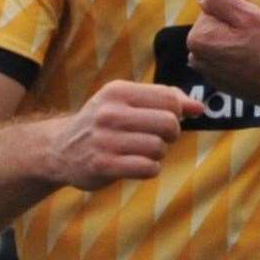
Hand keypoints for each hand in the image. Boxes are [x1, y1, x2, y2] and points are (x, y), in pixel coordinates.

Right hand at [47, 80, 203, 190]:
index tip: (167, 118)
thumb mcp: (128, 100)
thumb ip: (166, 98)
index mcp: (118, 91)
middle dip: (171, 134)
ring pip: (159, 147)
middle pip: (169, 123)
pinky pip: (148, 168)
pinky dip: (150, 168)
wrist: (60, 149)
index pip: (169, 99)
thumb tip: (199, 108)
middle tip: (158, 137)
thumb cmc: (106, 121)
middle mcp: (109, 113)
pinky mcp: (102, 165)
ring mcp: (104, 140)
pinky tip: (138, 165)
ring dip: (159, 153)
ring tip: (143, 151)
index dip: (177, 112)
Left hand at [188, 0, 259, 111]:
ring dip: (240, 42)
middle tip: (259, 37)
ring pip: (225, 42)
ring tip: (259, 51)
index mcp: (199, 39)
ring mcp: (211, 74)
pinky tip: (259, 64)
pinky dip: (242, 58)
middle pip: (217, 27)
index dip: (236, 13)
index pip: (213, 9)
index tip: (251, 25)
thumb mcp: (250, 14)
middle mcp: (198, 59)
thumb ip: (220, 1)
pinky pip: (230, 60)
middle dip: (236, 27)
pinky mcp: (224, 84)